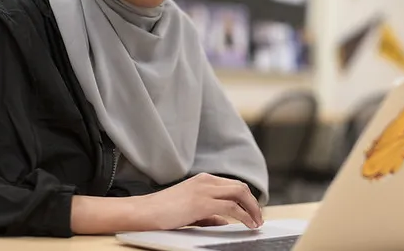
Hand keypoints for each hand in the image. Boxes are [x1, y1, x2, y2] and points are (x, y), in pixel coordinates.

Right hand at [138, 173, 263, 230]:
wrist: (144, 211)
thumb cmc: (162, 211)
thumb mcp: (189, 209)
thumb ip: (208, 214)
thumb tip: (224, 221)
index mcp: (203, 179)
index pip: (232, 184)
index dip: (246, 197)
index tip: (253, 210)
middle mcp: (206, 181)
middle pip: (240, 187)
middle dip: (253, 202)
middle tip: (259, 217)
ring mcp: (205, 190)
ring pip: (240, 194)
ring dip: (252, 209)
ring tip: (257, 222)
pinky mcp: (203, 203)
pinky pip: (232, 208)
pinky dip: (245, 216)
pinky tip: (248, 224)